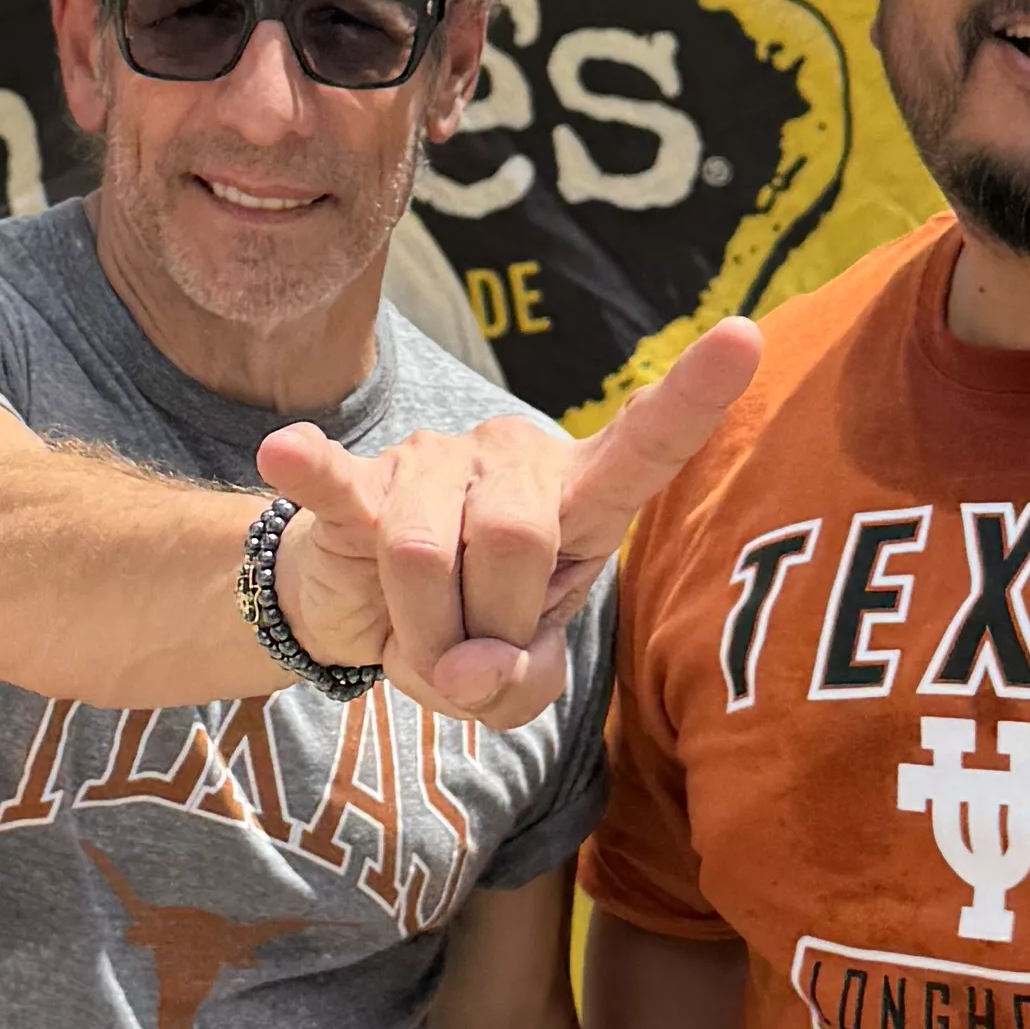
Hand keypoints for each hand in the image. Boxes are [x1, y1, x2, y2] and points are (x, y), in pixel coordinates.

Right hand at [261, 315, 764, 724]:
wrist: (358, 613)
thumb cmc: (462, 630)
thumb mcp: (509, 683)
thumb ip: (519, 690)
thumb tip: (476, 667)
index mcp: (578, 502)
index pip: (642, 447)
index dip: (691, 399)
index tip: (743, 338)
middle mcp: (515, 461)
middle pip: (513, 542)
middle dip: (485, 627)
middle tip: (467, 657)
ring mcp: (434, 462)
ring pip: (423, 554)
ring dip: (418, 631)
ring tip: (416, 634)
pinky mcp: (355, 481)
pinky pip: (336, 481)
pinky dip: (314, 474)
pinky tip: (285, 454)